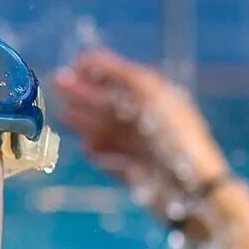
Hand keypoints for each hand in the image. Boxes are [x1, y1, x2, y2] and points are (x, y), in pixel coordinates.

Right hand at [53, 49, 228, 191]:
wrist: (191, 189)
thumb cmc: (175, 136)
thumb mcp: (150, 95)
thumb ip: (121, 75)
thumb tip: (92, 60)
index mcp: (159, 99)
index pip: (125, 80)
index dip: (101, 70)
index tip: (76, 63)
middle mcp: (151, 121)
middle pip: (113, 104)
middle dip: (85, 93)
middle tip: (57, 84)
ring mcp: (144, 148)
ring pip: (110, 131)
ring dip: (87, 121)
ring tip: (63, 115)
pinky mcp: (139, 174)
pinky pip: (114, 159)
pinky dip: (101, 152)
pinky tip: (88, 147)